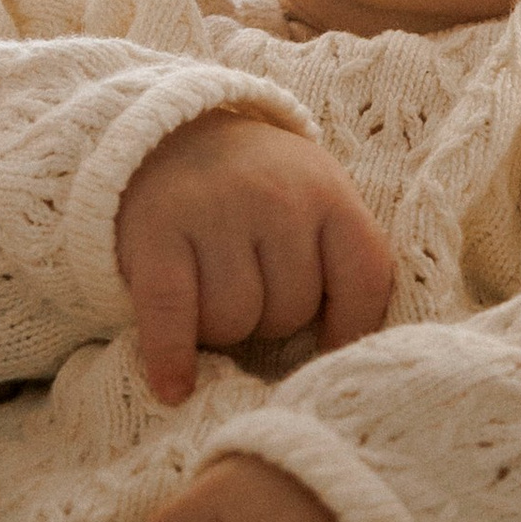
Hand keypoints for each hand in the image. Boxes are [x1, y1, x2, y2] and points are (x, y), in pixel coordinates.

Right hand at [117, 112, 393, 407]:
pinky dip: (171, 357)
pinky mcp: (157, 232)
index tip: (328, 343)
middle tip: (248, 288)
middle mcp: (275, 197)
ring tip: (210, 295)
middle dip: (270, 318)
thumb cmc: (257, 188)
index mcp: (328, 192)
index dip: (350, 327)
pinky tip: (174, 387)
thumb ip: (339, 256)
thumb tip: (342, 352)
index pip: (363, 280)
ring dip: (221, 329)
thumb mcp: (315, 198)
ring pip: (233, 322)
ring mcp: (214, 212)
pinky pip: (172, 314)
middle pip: (290, 312)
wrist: (172, 134)